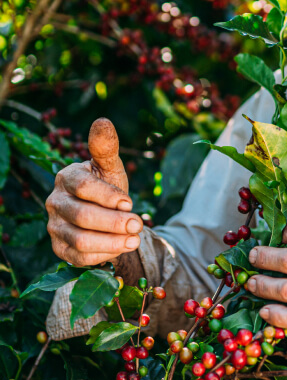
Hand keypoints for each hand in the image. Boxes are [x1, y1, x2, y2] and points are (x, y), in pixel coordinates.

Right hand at [46, 118, 142, 266]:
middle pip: (82, 216)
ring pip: (80, 240)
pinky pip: (79, 258)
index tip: (130, 203)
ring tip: (135, 239)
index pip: (83, 187)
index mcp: (66, 177)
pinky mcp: (60, 249)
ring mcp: (54, 227)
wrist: (103, 211)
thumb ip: (106, 148)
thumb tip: (102, 121)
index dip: (108, 196)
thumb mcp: (110, 166)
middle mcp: (55, 202)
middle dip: (114, 222)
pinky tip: (122, 248)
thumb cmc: (106, 184)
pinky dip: (104, 255)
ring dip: (111, 242)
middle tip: (139, 225)